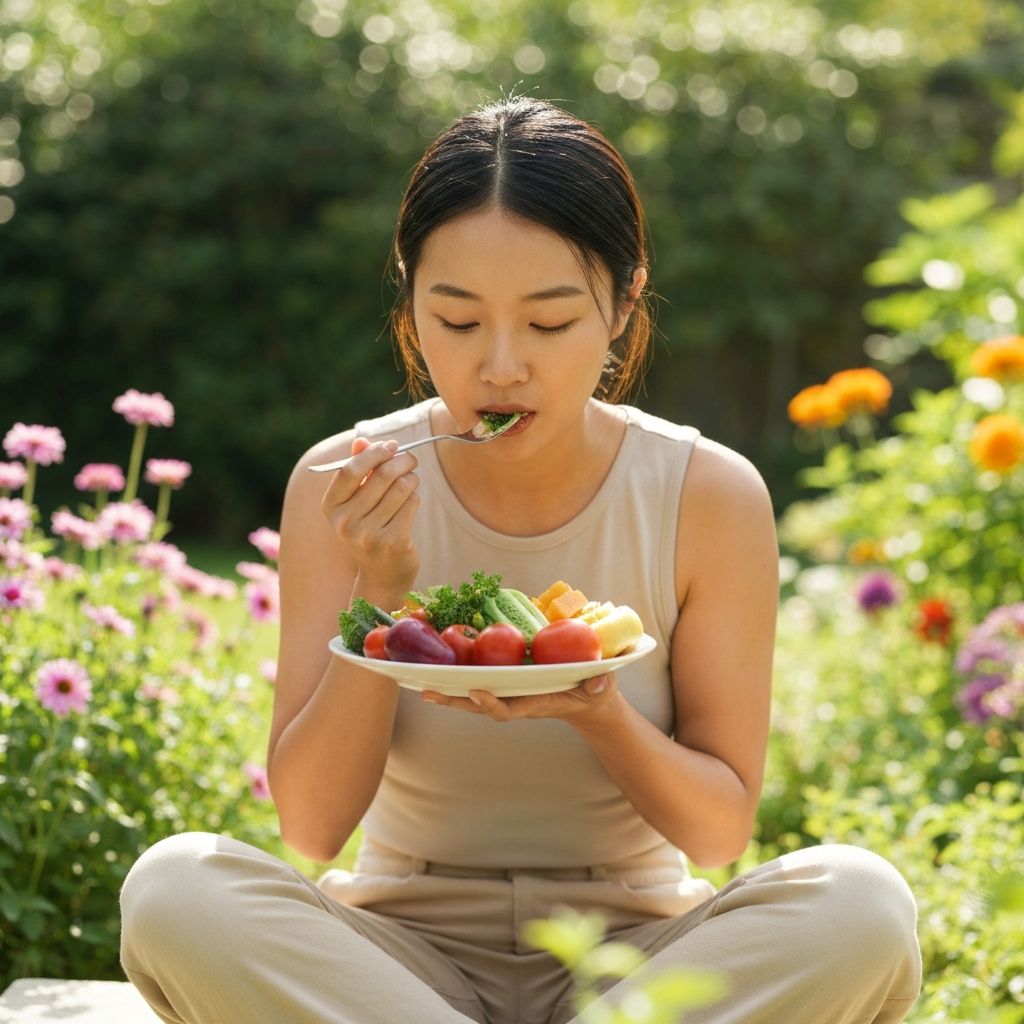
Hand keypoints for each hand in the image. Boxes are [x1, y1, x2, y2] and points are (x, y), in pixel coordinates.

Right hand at [320, 437, 419, 594]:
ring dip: (411, 479)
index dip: (373, 453)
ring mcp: (368, 535)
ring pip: (401, 488)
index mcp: (331, 507)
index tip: (391, 445)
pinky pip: (411, 504)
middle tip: (411, 459)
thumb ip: (358, 469)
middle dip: (401, 461)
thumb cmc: (369, 527)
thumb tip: (362, 440)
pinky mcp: (392, 542)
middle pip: (381, 476)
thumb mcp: (357, 501)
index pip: (350, 470)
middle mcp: (345, 523)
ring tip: (411, 482)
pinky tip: (411, 503)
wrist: (382, 574)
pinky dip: (415, 498)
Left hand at [420, 672, 619, 723]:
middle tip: (426, 692)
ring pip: (474, 693)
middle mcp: (517, 699)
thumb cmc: (595, 693)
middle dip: (453, 700)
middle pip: (479, 704)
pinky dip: (460, 674)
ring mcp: (511, 692)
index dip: (490, 704)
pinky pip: (481, 678)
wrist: (589, 700)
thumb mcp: (602, 689)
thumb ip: (600, 686)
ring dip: (448, 689)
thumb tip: (598, 683)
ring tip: (420, 682)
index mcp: (535, 703)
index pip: (508, 710)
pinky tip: (441, 664)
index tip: (474, 692)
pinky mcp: (509, 681)